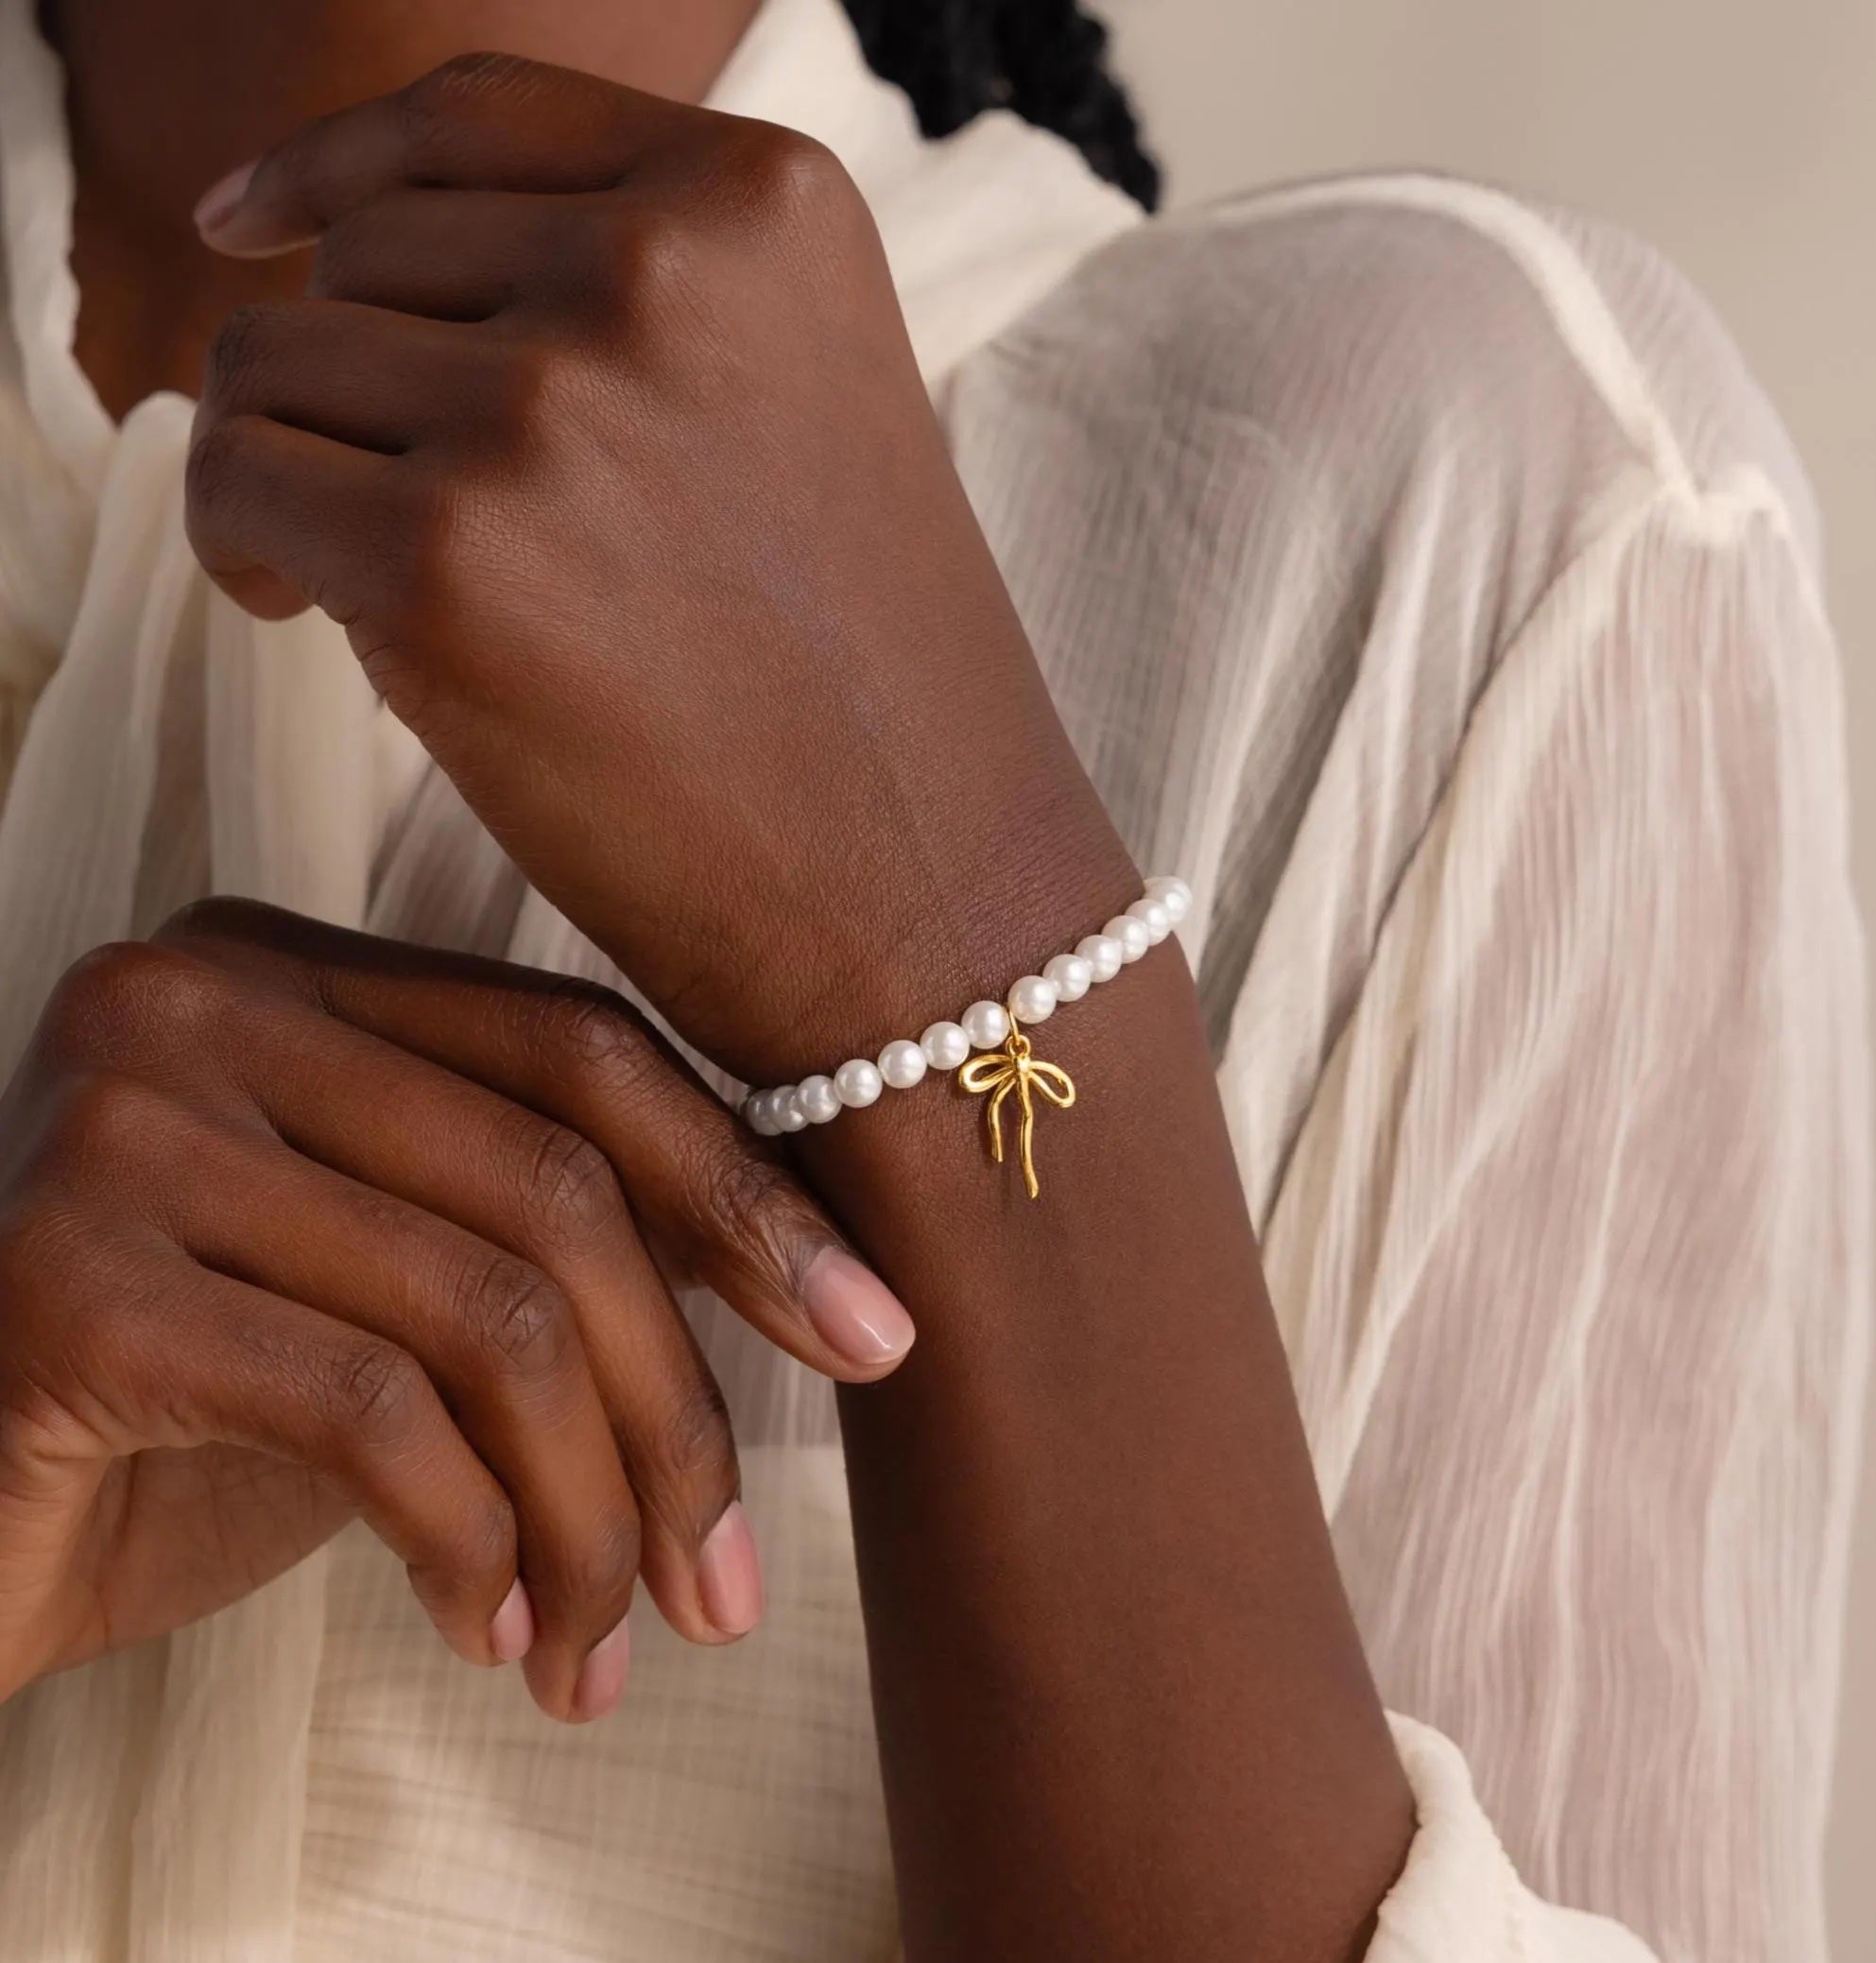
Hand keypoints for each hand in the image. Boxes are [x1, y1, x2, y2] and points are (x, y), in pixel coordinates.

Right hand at [0, 899, 912, 1718]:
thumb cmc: (177, 1414)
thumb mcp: (388, 1298)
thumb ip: (541, 1246)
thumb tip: (814, 1288)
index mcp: (294, 972)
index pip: (584, 1053)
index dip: (749, 1195)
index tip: (874, 1336)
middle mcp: (200, 1000)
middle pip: (557, 1188)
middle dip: (678, 1411)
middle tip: (727, 1586)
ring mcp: (125, 1123)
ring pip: (488, 1311)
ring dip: (586, 1513)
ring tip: (601, 1649)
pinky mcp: (65, 1278)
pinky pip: (369, 1410)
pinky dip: (465, 1539)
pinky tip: (480, 1631)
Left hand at [182, 55, 1135, 1083]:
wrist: (926, 892)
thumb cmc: (861, 688)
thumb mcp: (802, 411)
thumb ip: (633, 303)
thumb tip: (356, 274)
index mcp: (768, 206)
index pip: (476, 115)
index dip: (336, 167)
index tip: (252, 223)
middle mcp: (657, 268)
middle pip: (364, 255)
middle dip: (357, 384)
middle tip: (415, 521)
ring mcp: (551, 404)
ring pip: (277, 359)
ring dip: (295, 463)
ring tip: (366, 580)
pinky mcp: (449, 554)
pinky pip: (235, 480)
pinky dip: (240, 546)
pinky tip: (304, 611)